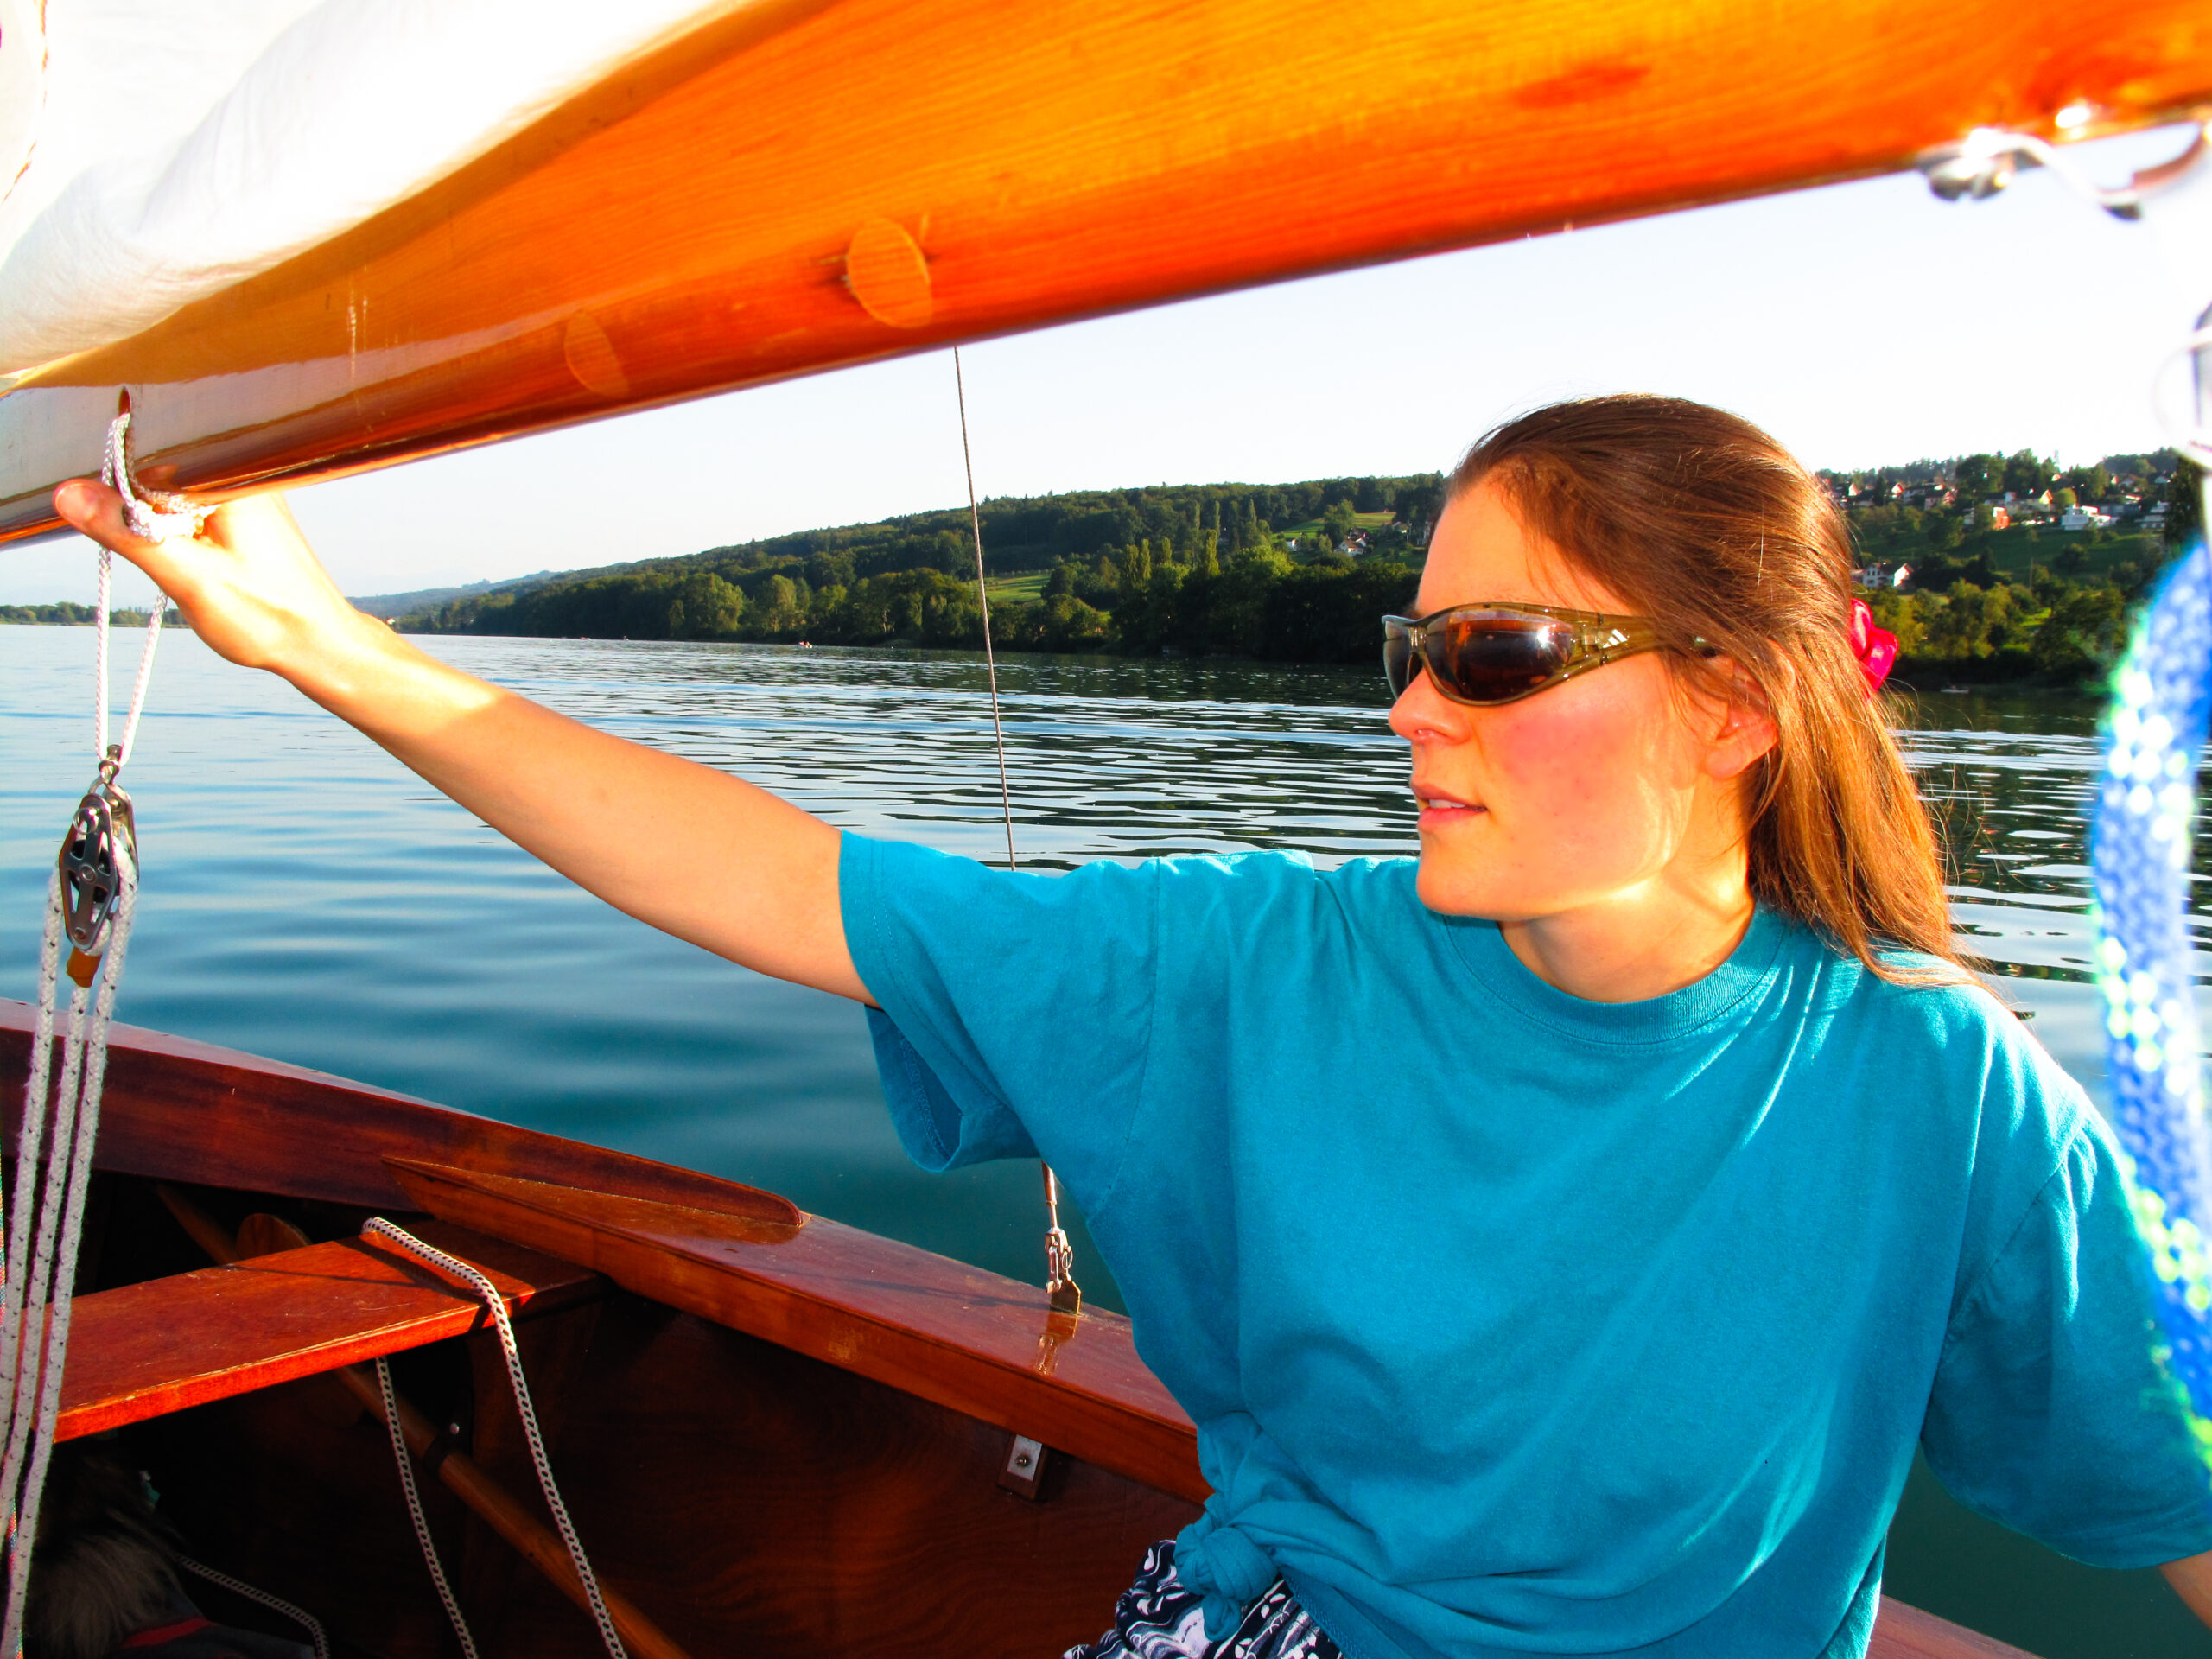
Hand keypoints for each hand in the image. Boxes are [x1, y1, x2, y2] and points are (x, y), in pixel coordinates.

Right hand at [51, 480, 380, 681]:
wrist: (319, 644)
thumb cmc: (266, 616)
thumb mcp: (188, 577)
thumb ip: (128, 532)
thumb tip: (67, 493)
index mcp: (232, 477)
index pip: (149, 447)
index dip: (117, 475)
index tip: (109, 513)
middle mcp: (241, 474)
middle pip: (157, 465)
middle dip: (135, 501)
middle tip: (169, 554)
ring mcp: (244, 491)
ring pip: (169, 488)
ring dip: (155, 519)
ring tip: (190, 561)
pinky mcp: (242, 512)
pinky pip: (189, 505)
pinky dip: (175, 528)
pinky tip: (193, 559)